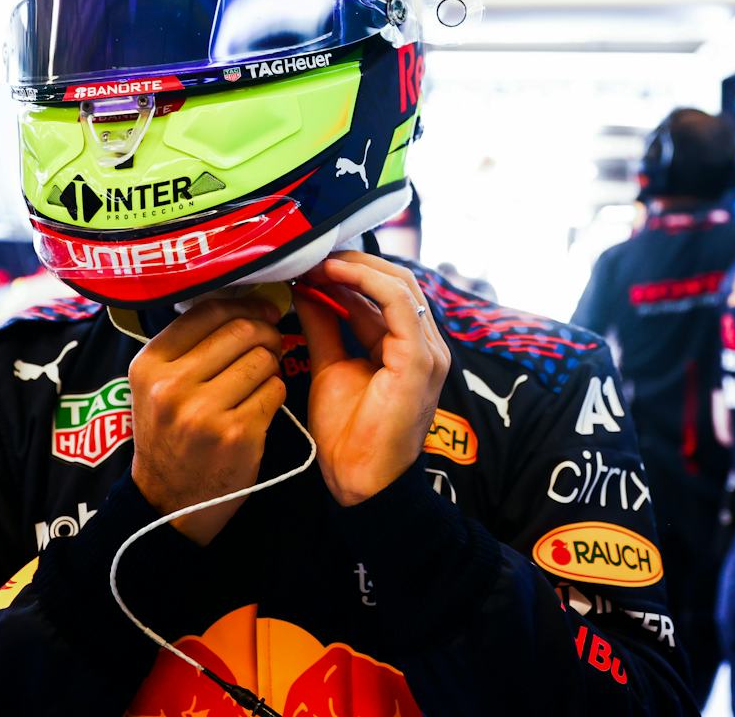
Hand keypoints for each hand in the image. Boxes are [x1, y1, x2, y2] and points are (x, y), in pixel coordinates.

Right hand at [128, 298, 285, 544]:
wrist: (169, 502)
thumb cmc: (169, 434)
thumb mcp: (156, 385)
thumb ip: (188, 345)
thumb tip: (243, 300)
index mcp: (149, 365)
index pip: (207, 312)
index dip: (244, 305)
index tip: (263, 310)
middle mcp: (172, 386)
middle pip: (242, 331)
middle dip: (266, 332)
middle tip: (271, 341)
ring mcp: (205, 413)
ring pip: (263, 359)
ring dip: (272, 364)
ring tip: (261, 377)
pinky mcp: (237, 435)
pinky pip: (275, 390)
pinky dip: (275, 392)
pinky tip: (260, 404)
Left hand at [295, 252, 450, 506]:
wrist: (361, 481)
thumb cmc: (349, 434)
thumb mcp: (330, 366)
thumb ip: (324, 326)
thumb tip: (306, 288)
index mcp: (407, 346)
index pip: (385, 292)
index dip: (348, 272)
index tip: (309, 262)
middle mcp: (425, 344)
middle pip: (396, 281)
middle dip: (353, 262)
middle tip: (311, 253)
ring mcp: (428, 350)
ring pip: (400, 285)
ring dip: (356, 267)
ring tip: (317, 261)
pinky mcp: (422, 360)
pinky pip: (399, 304)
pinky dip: (366, 281)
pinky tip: (334, 275)